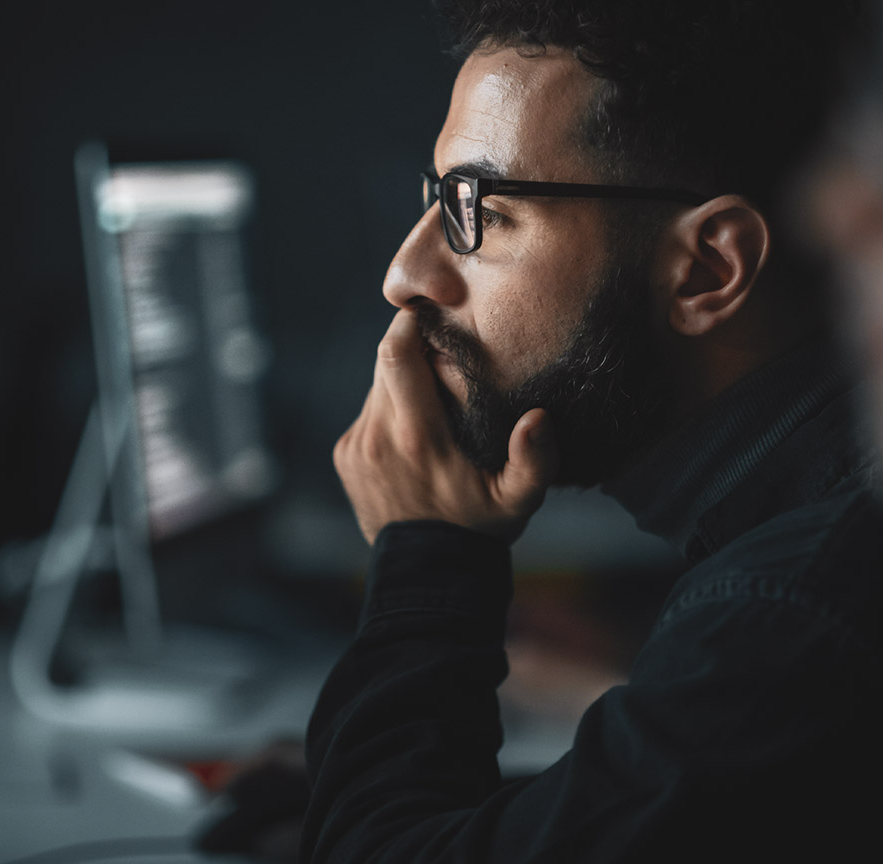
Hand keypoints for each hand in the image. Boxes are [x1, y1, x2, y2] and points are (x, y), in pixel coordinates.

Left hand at [333, 308, 558, 544]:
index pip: (396, 354)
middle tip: (443, 351)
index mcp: (417, 436)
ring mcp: (356, 445)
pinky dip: (389, 411)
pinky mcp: (345, 455)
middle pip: (385, 363)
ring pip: (376, 387)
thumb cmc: (479, 529)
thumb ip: (534, 461)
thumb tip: (537, 418)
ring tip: (435, 398)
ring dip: (401, 383)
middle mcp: (378, 436)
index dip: (409, 322)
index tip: (431, 311)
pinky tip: (415, 433)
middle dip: (410, 349)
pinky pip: (368, 414)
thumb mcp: (518, 501)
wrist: (428, 571)